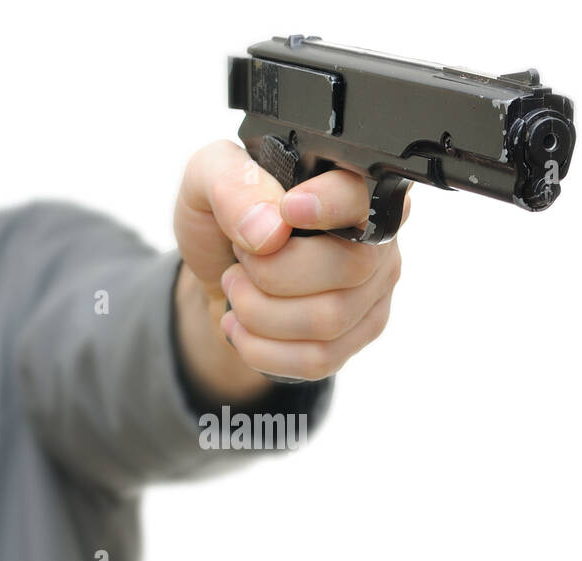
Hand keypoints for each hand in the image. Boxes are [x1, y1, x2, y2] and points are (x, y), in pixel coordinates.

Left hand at [174, 139, 409, 390]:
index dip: (331, 204)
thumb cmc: (223, 217)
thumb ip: (231, 184)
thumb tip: (270, 228)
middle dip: (273, 273)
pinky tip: (241, 329)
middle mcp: (375, 236)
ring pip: (329, 320)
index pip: (364, 193)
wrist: (219, 271)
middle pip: (349, 267)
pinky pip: (319, 359)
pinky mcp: (357, 335)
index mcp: (348, 181)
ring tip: (237, 290)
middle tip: (240, 260)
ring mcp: (373, 290)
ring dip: (260, 313)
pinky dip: (263, 349)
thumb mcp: (206, 179)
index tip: (289, 209)